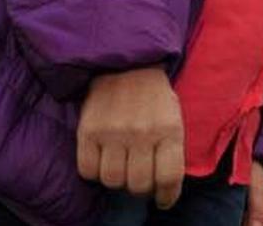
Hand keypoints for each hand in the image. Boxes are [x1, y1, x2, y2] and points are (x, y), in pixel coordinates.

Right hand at [76, 67, 183, 208]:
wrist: (126, 63)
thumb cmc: (154, 96)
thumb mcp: (175, 117)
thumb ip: (172, 148)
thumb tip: (165, 184)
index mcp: (169, 130)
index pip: (169, 177)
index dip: (167, 196)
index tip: (163, 200)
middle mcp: (141, 133)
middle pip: (138, 184)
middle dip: (141, 189)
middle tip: (140, 179)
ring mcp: (113, 132)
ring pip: (112, 180)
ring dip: (117, 180)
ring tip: (121, 168)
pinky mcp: (88, 130)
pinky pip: (87, 170)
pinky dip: (94, 172)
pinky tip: (102, 161)